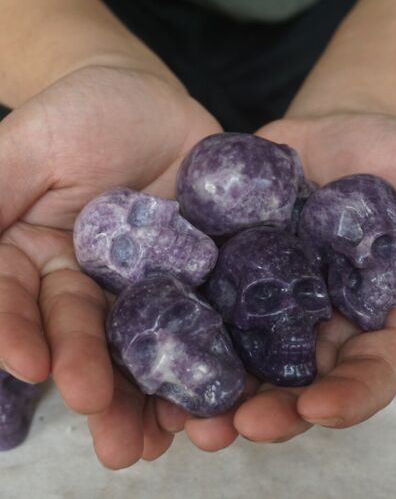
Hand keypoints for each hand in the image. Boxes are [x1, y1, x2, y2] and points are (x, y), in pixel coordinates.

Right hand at [0, 65, 225, 467]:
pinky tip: (223, 392)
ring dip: (159, 394)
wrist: (149, 101)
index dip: (23, 335)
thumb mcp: (25, 145)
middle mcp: (91, 282)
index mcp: (38, 258)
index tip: (33, 369)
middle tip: (117, 445)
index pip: (23, 305)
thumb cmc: (80, 111)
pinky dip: (213, 353)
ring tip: (172, 441)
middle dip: (101, 385)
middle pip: (92, 338)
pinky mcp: (197, 272)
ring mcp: (149, 281)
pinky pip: (205, 313)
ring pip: (148, 341)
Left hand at [186, 112, 395, 443]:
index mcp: (373, 319)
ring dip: (210, 389)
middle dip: (263, 410)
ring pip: (240, 359)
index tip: (316, 408)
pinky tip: (150, 346)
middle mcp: (316, 323)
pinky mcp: (229, 272)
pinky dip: (179, 331)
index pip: (366, 375)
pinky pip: (203, 308)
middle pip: (292, 383)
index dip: (346, 398)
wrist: (335, 133)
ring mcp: (268, 302)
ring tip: (178, 412)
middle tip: (226, 429)